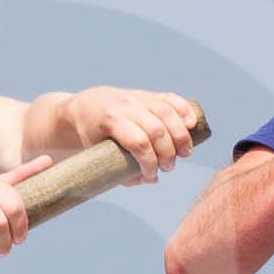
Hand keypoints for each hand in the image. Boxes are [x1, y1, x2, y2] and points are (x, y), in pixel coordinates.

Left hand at [65, 87, 199, 181]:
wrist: (82, 108)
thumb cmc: (90, 137)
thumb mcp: (97, 156)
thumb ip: (122, 171)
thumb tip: (151, 180)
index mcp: (110, 119)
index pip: (138, 143)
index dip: (150, 163)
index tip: (152, 175)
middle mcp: (125, 105)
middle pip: (156, 130)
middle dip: (167, 153)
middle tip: (168, 168)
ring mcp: (137, 97)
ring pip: (167, 113)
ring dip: (181, 136)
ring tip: (185, 153)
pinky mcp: (147, 94)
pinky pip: (170, 99)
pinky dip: (184, 110)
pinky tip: (192, 125)